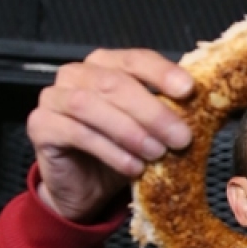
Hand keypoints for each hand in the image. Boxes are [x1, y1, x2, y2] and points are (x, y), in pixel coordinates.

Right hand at [26, 48, 194, 221]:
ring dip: (130, 131)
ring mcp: (53, 97)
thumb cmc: (119, 152)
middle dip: (152, 111)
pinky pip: (76, 133)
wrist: (85, 188)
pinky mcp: (41, 126)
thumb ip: (168, 113)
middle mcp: (77, 74)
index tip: (189, 90)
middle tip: (181, 137)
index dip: (162, 73)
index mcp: (106, 64)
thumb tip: (205, 107)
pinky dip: (109, 151)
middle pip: (114, 83)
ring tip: (156, 154)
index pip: (136, 59)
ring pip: (90, 105)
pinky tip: (132, 167)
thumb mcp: (150, 130)